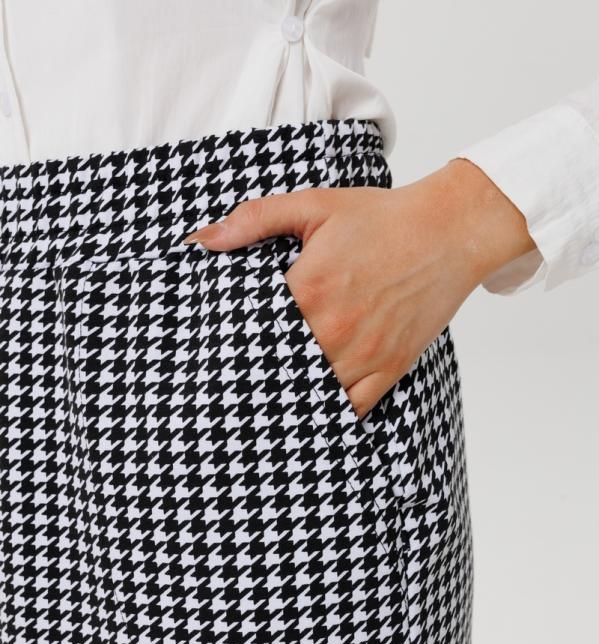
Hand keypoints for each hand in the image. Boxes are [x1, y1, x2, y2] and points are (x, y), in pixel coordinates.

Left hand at [183, 158, 535, 418]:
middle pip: (278, 370)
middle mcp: (333, 329)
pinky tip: (310, 414)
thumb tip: (202, 240)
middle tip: (225, 394)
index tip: (211, 359)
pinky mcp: (390, 368)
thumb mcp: (314, 206)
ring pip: (312, 395)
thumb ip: (254, 219)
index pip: (251, 333)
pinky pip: (352, 409)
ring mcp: (364, 354)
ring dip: (288, 400)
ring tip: (260, 410)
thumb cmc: (382, 218)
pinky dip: (329, 415)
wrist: (449, 231)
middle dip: (253, 379)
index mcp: (308, 289)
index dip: (229, 348)